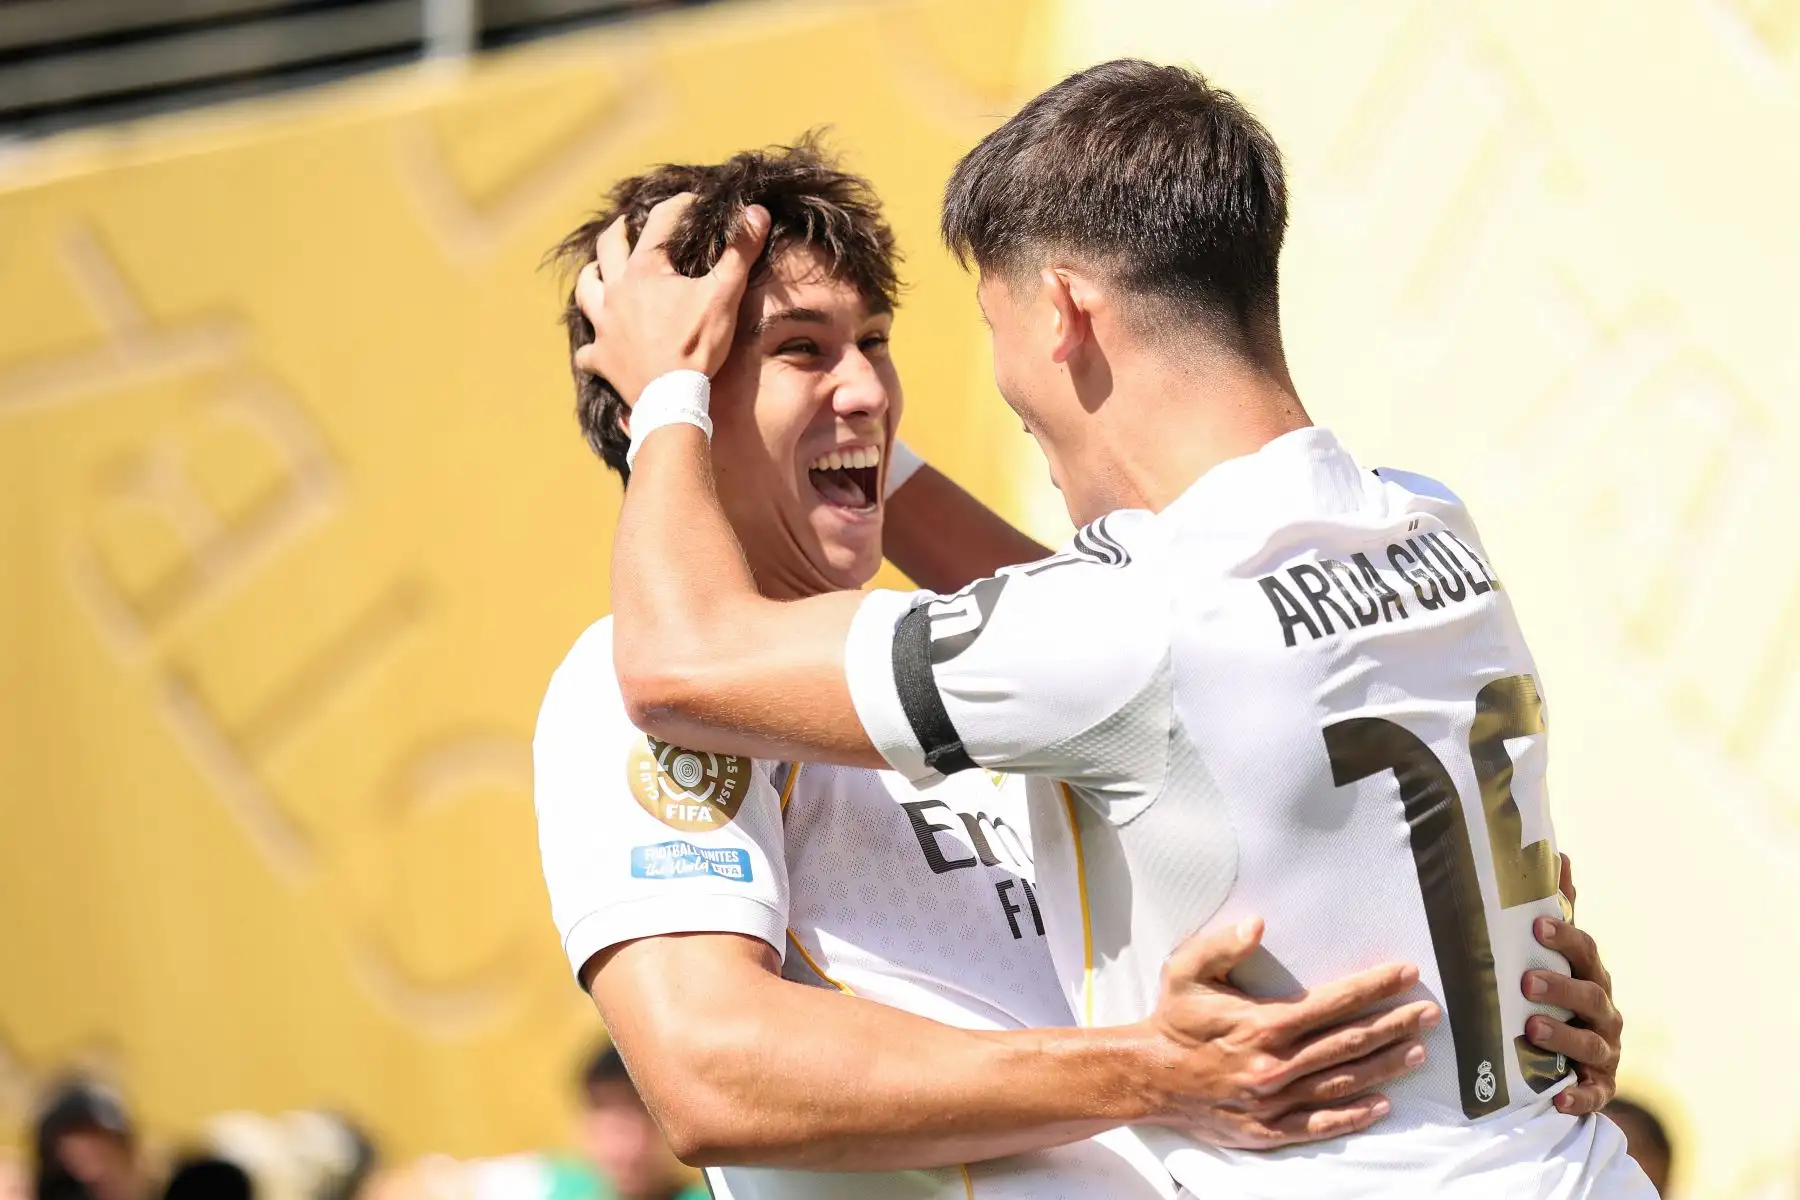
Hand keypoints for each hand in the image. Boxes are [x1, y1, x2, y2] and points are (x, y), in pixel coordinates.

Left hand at [572, 194, 770, 403]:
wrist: (672, 399)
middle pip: (608, 248)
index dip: (679, 206)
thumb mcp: (724, 295)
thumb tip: (757, 212)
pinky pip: (587, 351)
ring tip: (598, 272)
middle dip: (619, 231)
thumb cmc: (697, 345)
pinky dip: (591, 347)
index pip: (660, 222)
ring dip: (591, 277)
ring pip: (585, 290)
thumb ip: (740, 251)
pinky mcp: (602, 359)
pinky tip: (596, 347)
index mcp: (644, 270)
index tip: (694, 203)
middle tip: (627, 225)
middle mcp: (616, 291)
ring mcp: (604, 325)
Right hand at [1142, 918, 1437, 1148]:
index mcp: (1261, 1025)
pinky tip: (1382, 1104)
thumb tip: (1258, 924)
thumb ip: (1222, 945)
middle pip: (1348, 1042)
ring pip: (1343, 1082)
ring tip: (1417, 1052)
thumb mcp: (1185, 971)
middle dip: (1394, 1024)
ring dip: (1385, 1066)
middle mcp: (1275, 1065)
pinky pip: (1320, 1124)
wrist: (1147, 1076)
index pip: (1332, 1003)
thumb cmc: (1172, 1019)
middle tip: (1429, 1013)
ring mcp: (1274, 1101)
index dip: (1373, 987)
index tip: (1406, 974)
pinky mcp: (1267, 1129)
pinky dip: (1354, 1115)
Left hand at [1522, 857, 1622, 1115]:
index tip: (1538, 924)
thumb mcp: (1559, 956)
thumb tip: (1559, 852)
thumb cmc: (1561, 996)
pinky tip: (1558, 1097)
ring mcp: (1604, 1051)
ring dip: (1563, 1034)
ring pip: (1591, 1042)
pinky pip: (1592, 1094)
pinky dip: (1578, 1096)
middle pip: (1590, 995)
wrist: (1576, 1059)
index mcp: (1592, 976)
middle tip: (1526, 981)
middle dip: (1560, 986)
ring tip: (1530, 1027)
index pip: (1585, 952)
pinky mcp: (1598, 1087)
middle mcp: (1604, 1012)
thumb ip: (1560, 909)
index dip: (1566, 936)